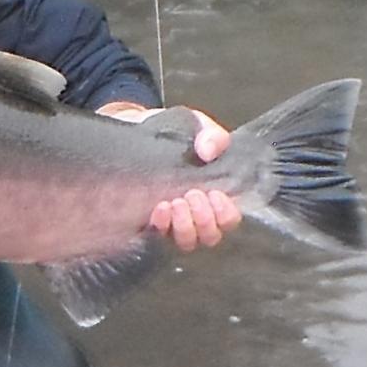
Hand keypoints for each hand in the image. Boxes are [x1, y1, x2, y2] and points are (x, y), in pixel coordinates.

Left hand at [97, 101, 240, 250]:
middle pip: (210, 236)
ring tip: (175, 202)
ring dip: (184, 225)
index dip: (226, 214)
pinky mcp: (149, 223)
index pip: (229, 219)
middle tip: (192, 195)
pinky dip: (162, 225)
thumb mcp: (197, 125)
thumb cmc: (172, 134)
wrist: (137, 132)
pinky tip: (159, 208)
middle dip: (205, 219)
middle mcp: (195, 214)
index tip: (215, 194)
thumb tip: (208, 150)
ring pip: (187, 241)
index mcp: (214, 195)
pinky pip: (159, 237)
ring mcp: (172, 222)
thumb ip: (211, 134)